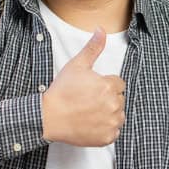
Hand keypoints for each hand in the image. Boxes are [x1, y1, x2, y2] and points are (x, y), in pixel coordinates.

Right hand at [41, 28, 125, 145]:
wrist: (49, 117)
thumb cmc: (62, 91)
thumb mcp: (77, 65)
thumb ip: (93, 48)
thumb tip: (101, 30)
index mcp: (109, 86)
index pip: (119, 84)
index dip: (106, 85)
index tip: (92, 89)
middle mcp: (114, 105)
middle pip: (119, 99)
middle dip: (107, 99)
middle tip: (88, 101)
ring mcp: (111, 123)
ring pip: (118, 115)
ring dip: (109, 114)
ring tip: (89, 112)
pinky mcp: (107, 138)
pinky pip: (114, 132)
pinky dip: (105, 129)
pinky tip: (91, 124)